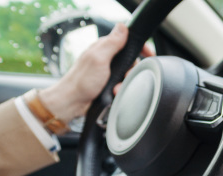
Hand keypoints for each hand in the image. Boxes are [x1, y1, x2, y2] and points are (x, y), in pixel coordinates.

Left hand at [37, 23, 153, 130]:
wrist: (73, 102)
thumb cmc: (82, 81)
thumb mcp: (99, 58)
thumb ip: (112, 43)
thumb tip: (122, 26)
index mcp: (104, 47)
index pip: (127, 41)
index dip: (140, 46)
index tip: (149, 53)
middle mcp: (106, 58)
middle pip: (131, 60)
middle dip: (131, 71)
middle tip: (125, 77)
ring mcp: (108, 71)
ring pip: (127, 74)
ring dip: (125, 83)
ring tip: (116, 89)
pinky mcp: (108, 83)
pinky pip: (122, 84)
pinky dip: (121, 89)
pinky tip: (114, 93)